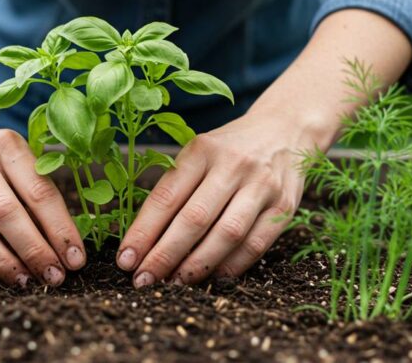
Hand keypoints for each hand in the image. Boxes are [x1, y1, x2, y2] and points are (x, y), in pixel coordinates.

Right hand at [0, 121, 85, 285]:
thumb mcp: (23, 161)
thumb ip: (41, 196)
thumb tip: (65, 248)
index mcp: (7, 146)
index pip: (38, 192)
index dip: (60, 230)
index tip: (75, 259)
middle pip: (4, 212)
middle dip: (33, 250)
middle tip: (54, 276)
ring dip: (3, 262)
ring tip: (26, 281)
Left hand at [115, 112, 322, 285]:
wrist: (286, 129)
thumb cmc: (229, 149)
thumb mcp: (198, 153)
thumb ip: (174, 187)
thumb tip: (142, 239)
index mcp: (202, 150)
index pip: (166, 197)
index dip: (143, 232)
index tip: (125, 259)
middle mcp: (233, 165)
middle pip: (194, 218)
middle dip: (164, 255)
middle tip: (144, 279)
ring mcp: (262, 185)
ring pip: (227, 234)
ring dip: (197, 264)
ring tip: (175, 284)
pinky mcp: (285, 205)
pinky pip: (256, 244)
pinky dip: (232, 265)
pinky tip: (212, 278)